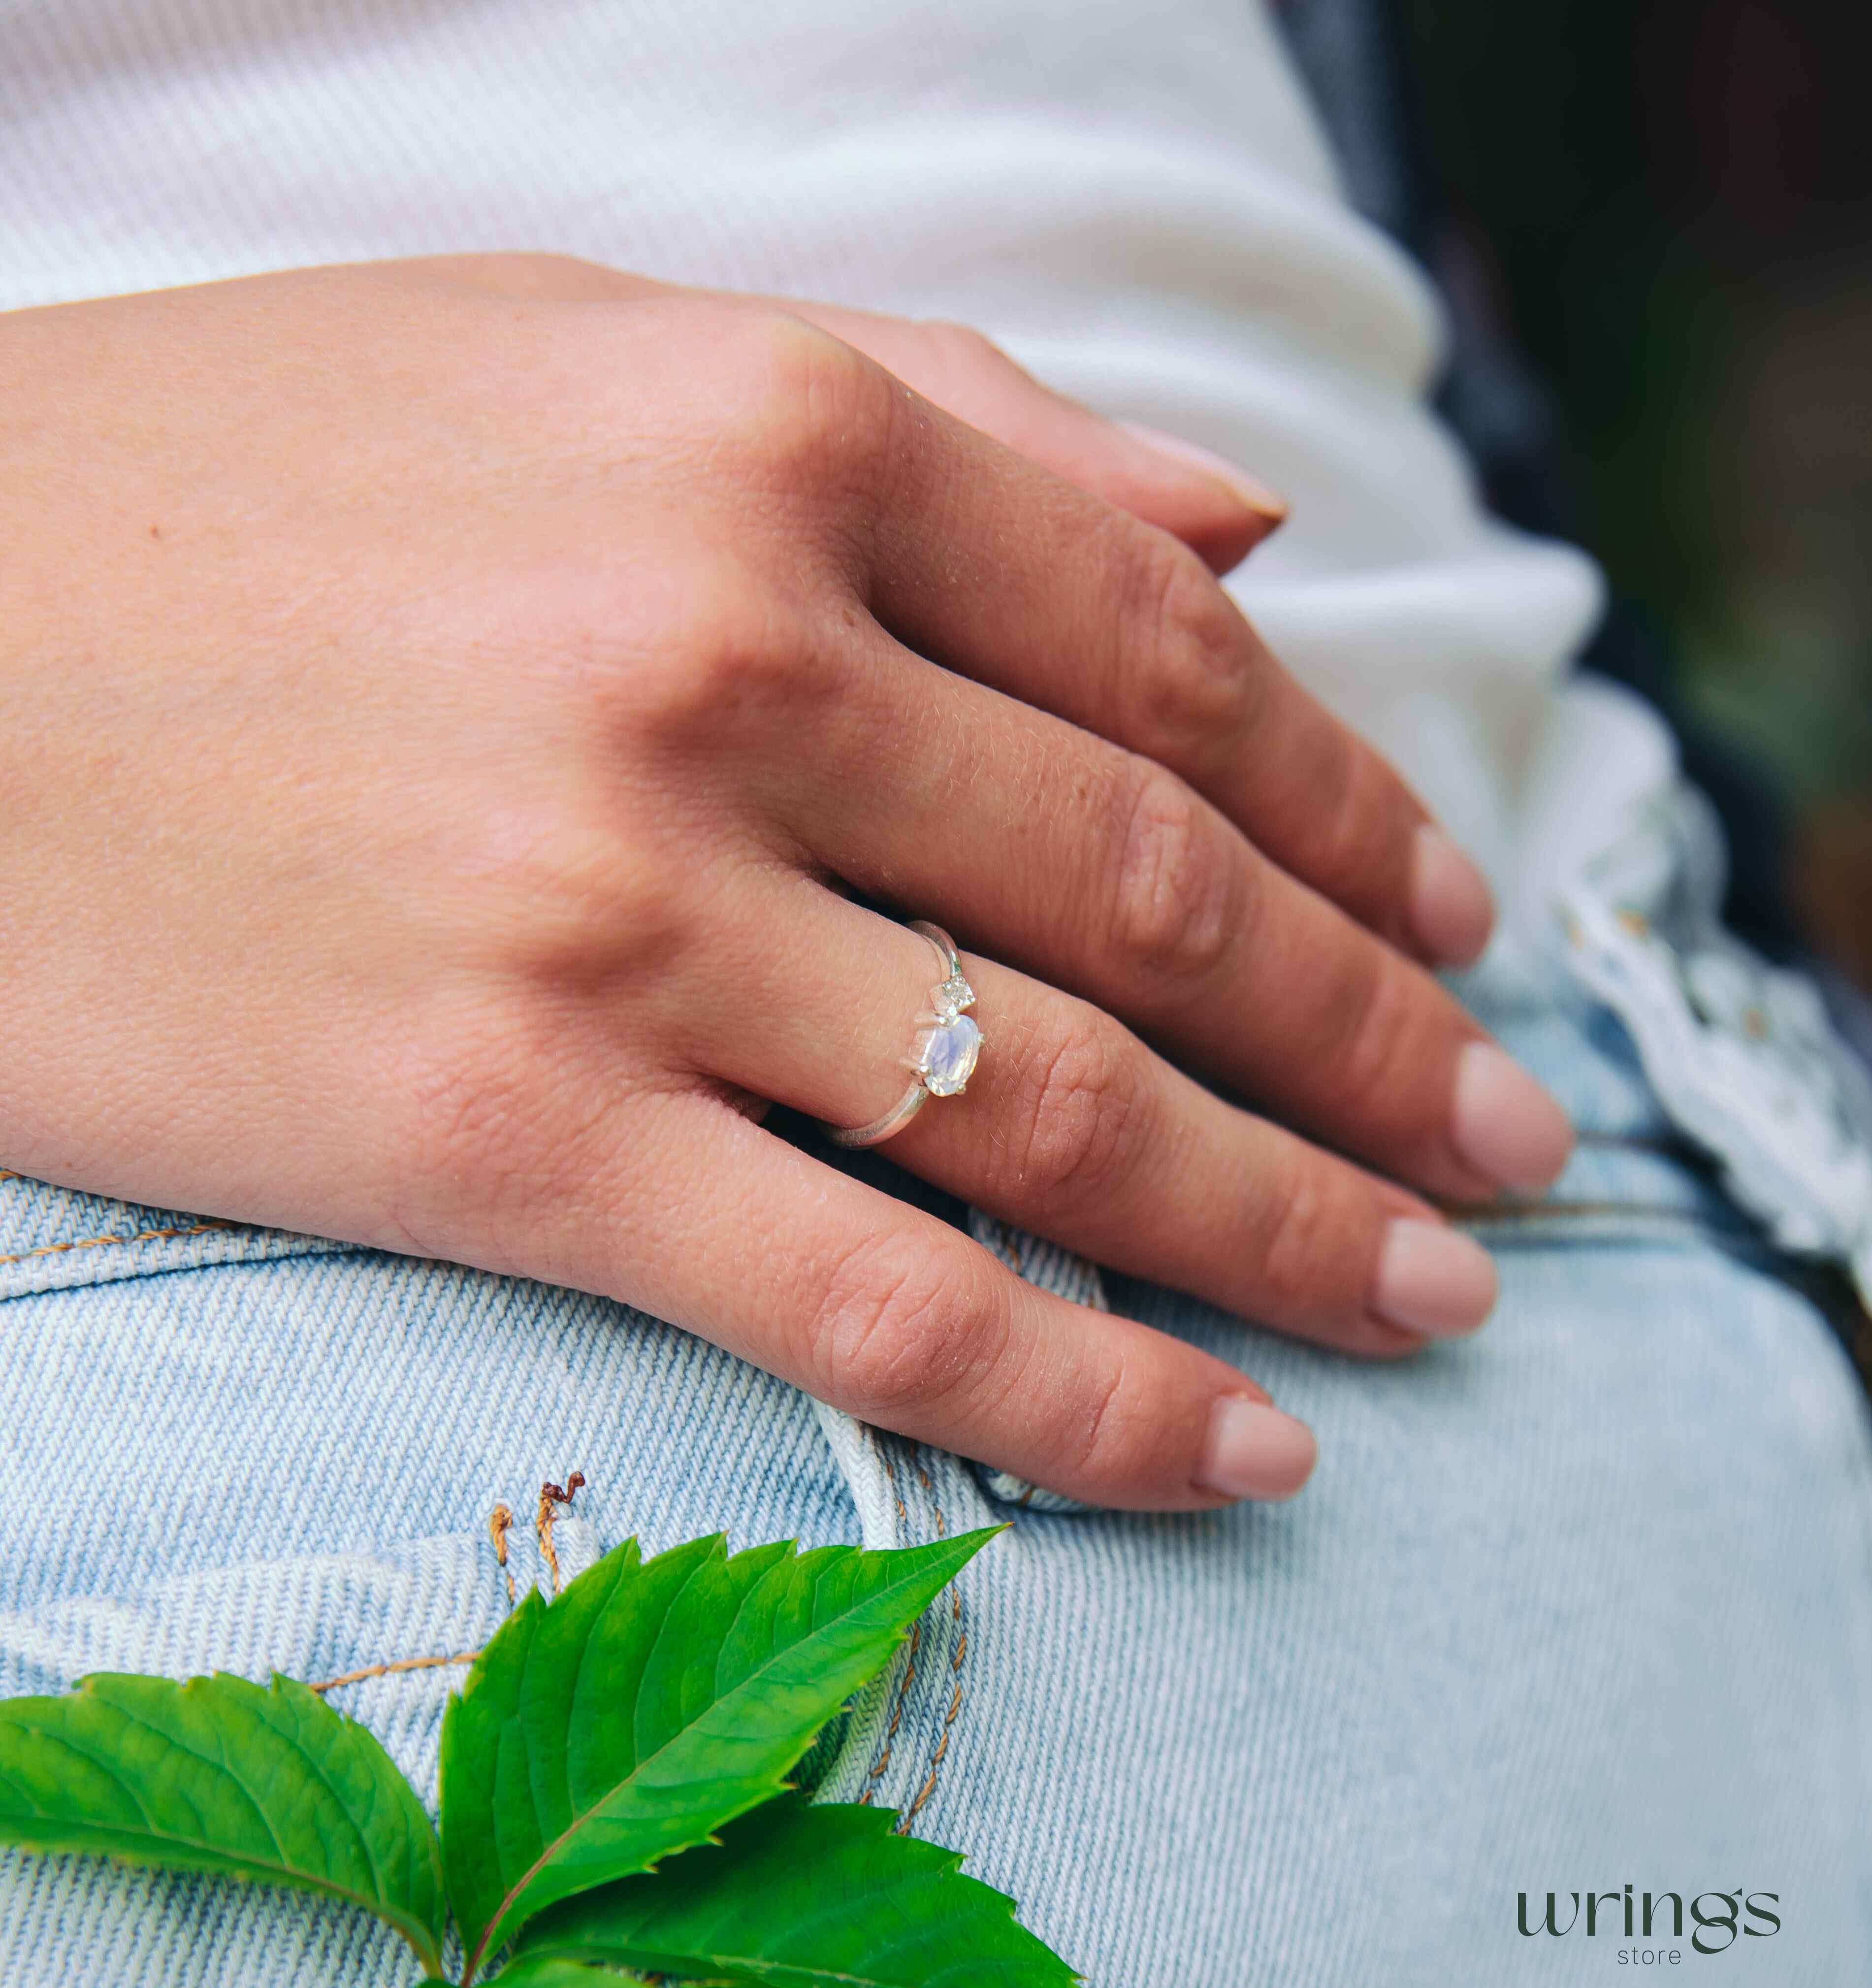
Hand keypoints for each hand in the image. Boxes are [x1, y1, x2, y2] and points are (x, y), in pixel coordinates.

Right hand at [0, 257, 1570, 1507]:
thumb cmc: (228, 487)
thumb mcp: (586, 350)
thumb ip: (938, 413)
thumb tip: (1230, 531)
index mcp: (767, 442)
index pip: (1170, 668)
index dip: (1353, 820)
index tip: (1452, 933)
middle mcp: (725, 664)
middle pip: (1158, 900)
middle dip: (1371, 1046)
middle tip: (1499, 1148)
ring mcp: (622, 913)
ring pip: (1060, 1113)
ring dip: (1288, 1224)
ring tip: (1427, 1297)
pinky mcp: (509, 1131)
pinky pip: (879, 1302)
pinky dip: (1084, 1390)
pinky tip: (1231, 1443)